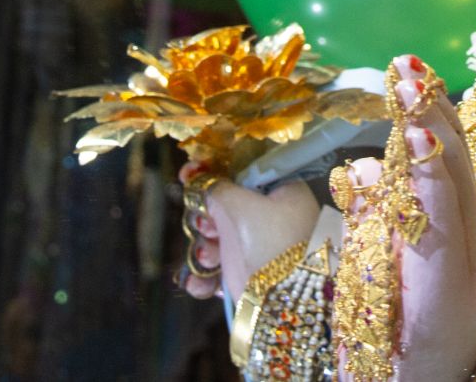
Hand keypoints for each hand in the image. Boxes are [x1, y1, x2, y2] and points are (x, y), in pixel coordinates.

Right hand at [180, 162, 320, 301]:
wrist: (286, 304)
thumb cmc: (270, 243)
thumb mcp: (240, 205)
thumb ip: (216, 188)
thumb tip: (197, 178)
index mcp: (283, 191)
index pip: (243, 171)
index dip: (214, 172)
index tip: (188, 175)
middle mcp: (274, 218)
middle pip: (226, 207)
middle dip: (206, 220)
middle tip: (206, 228)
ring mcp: (261, 249)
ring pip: (218, 240)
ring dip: (204, 251)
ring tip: (206, 261)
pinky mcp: (250, 279)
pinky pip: (219, 270)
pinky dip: (206, 277)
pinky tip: (199, 284)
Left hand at [337, 55, 475, 381]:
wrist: (430, 374)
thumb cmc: (407, 313)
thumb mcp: (387, 247)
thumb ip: (377, 206)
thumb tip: (361, 165)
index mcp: (447, 213)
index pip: (444, 147)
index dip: (430, 104)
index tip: (409, 64)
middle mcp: (460, 222)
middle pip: (451, 150)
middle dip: (429, 103)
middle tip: (405, 64)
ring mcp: (457, 245)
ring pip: (451, 173)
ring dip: (430, 125)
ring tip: (410, 89)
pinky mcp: (447, 270)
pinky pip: (442, 215)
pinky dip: (432, 176)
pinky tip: (420, 144)